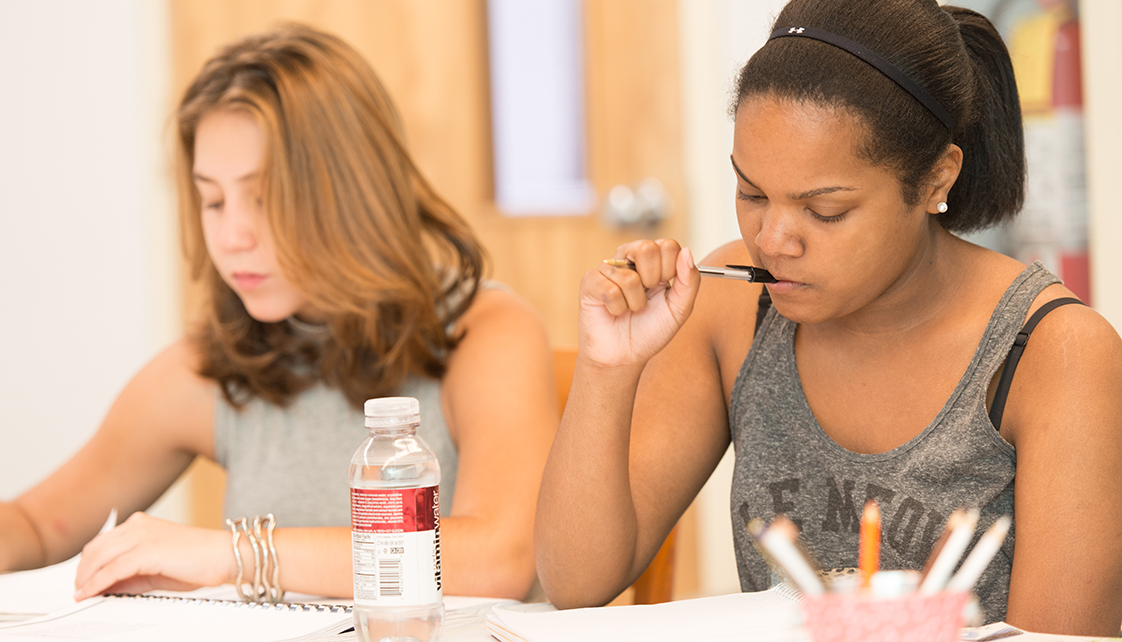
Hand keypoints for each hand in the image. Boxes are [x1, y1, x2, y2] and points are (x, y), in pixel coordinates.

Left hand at [73, 512, 231, 599]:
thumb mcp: (158, 567)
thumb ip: (133, 574)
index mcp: (141, 525)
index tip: (83, 580)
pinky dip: (97, 583)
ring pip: (99, 557)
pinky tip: (91, 593)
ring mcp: (143, 536)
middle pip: (95, 548)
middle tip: (80, 589)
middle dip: (82, 572)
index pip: (103, 542)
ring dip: (86, 578)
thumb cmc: (200, 560)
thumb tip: (109, 586)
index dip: (88, 563)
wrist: (225, 555)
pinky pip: (113, 569)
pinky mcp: (148, 551)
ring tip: (82, 594)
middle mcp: (138, 526)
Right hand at [578, 239, 699, 366]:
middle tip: (647, 296)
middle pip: (646, 248)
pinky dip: (617, 308)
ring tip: (629, 309)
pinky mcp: (590, 282)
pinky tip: (613, 311)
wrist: (625, 356)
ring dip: (635, 303)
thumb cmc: (650, 331)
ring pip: (629, 277)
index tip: (665, 287)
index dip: (671, 269)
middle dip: (652, 280)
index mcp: (653, 262)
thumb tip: (686, 252)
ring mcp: (608, 269)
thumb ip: (689, 281)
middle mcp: (630, 260)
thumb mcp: (679, 309)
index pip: (668, 245)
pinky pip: (610, 290)